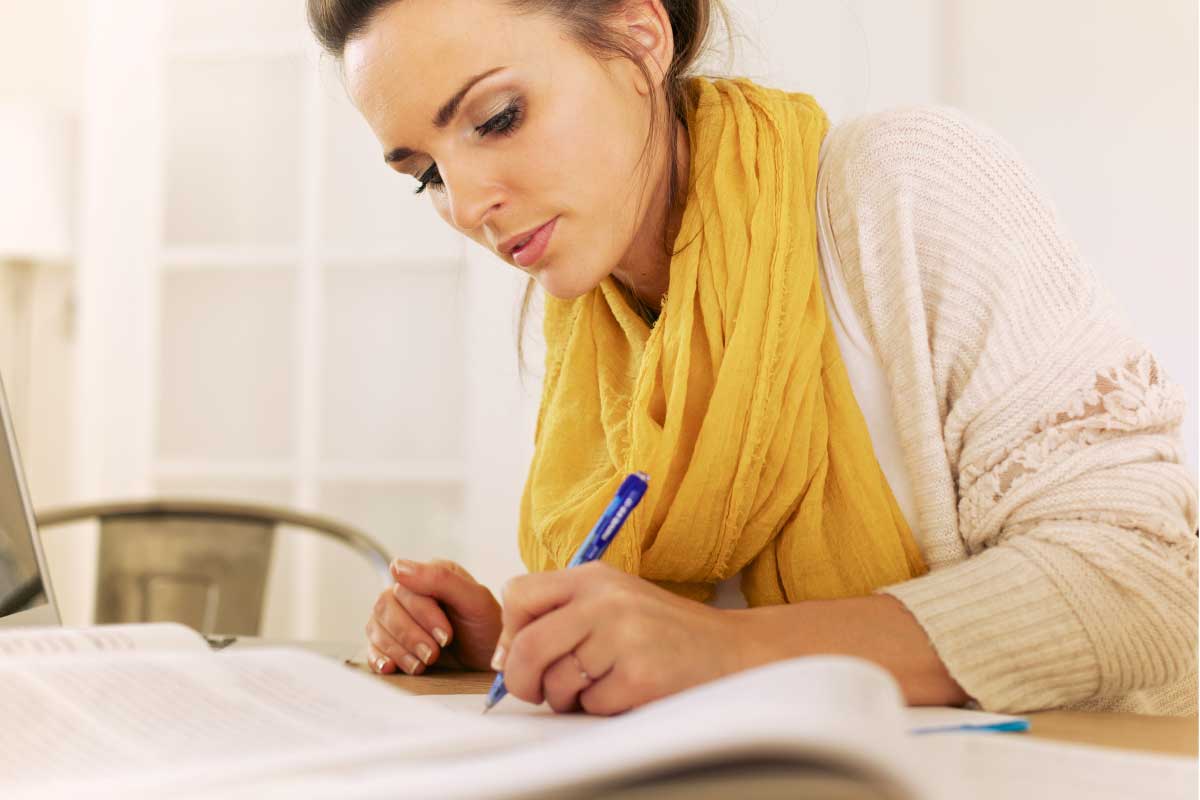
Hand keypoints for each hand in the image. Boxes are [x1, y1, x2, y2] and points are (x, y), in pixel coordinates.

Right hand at [366, 558, 501, 674]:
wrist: (493, 661)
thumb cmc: (487, 628)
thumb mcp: (475, 601)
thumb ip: (441, 578)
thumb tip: (398, 566)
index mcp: (429, 576)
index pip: (404, 588)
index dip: (422, 615)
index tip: (446, 637)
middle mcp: (409, 594)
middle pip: (385, 607)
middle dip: (409, 636)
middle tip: (433, 654)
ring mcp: (398, 619)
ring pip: (376, 627)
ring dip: (398, 650)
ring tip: (421, 665)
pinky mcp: (392, 643)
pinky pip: (371, 647)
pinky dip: (379, 658)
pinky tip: (392, 667)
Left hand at [492, 562, 746, 714]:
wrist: (732, 650)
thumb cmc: (664, 632)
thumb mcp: (614, 601)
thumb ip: (563, 614)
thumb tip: (505, 655)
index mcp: (594, 577)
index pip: (520, 593)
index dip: (508, 631)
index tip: (515, 654)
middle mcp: (606, 600)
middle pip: (528, 645)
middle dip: (522, 680)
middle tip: (534, 691)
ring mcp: (624, 636)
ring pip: (557, 682)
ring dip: (568, 698)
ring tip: (597, 687)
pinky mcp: (639, 675)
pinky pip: (592, 705)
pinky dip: (602, 708)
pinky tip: (627, 693)